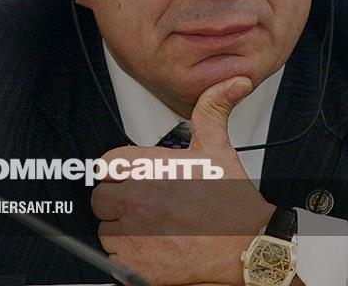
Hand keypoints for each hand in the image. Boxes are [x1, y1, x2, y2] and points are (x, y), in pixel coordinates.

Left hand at [92, 76, 276, 284]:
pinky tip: (155, 248)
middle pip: (102, 198)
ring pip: (106, 229)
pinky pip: (114, 259)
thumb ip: (213, 109)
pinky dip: (129, 257)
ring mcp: (135, 235)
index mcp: (151, 169)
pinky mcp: (137, 265)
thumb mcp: (219, 148)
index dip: (120, 172)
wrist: (245, 248)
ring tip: (155, 227)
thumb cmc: (231, 203)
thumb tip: (232, 83)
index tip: (132, 178)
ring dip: (124, 230)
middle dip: (120, 201)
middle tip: (148, 206)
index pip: (107, 165)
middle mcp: (138, 200)